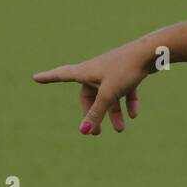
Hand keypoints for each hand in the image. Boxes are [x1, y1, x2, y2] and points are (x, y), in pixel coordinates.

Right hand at [32, 39, 155, 134]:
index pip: (62, 75)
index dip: (48, 78)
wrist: (152, 52)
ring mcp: (112, 71)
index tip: (35, 78)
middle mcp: (96, 70)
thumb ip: (97, 113)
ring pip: (109, 96)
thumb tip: (84, 131)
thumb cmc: (125, 69)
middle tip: (96, 133)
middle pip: (90, 95)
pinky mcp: (128, 72)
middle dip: (94, 114)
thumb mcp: (109, 94)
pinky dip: (128, 102)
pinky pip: (124, 90)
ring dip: (114, 113)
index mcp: (85, 71)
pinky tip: (134, 115)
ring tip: (120, 130)